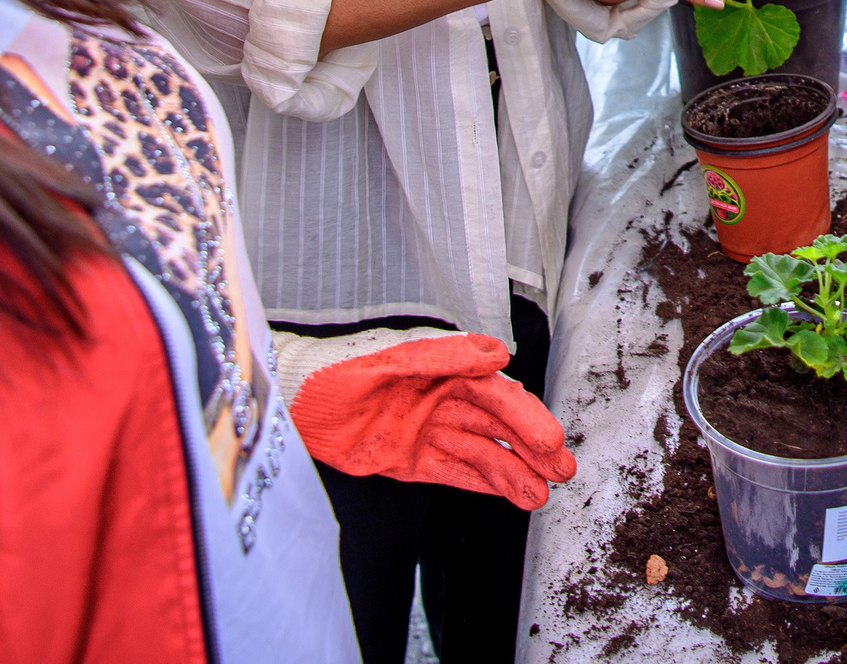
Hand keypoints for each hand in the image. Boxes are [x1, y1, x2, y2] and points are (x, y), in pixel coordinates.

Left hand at [291, 334, 576, 507]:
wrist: (284, 404)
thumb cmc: (328, 371)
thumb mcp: (384, 359)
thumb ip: (442, 356)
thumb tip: (497, 354)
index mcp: (440, 368)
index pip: (493, 394)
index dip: (523, 417)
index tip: (548, 438)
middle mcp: (439, 398)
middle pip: (495, 425)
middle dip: (531, 447)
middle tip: (562, 468)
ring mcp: (425, 430)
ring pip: (479, 452)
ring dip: (513, 472)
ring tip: (542, 494)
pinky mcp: (407, 459)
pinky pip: (453, 472)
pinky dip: (483, 483)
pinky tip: (510, 492)